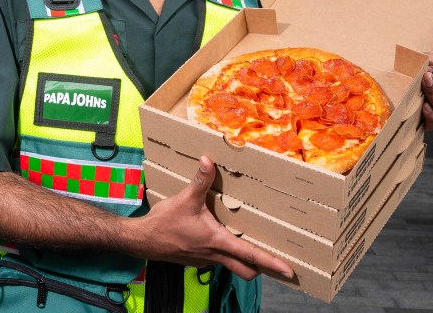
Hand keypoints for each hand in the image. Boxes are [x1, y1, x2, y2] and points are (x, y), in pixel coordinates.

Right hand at [134, 157, 293, 280]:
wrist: (143, 241)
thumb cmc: (165, 223)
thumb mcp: (185, 199)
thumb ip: (200, 180)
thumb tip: (209, 160)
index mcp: (218, 241)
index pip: (251, 256)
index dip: (272, 263)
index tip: (289, 271)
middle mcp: (216, 255)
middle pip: (247, 271)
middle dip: (262, 268)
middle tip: (275, 260)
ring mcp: (206, 260)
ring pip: (232, 266)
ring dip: (243, 259)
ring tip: (250, 242)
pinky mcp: (198, 259)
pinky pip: (218, 260)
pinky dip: (225, 252)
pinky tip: (219, 236)